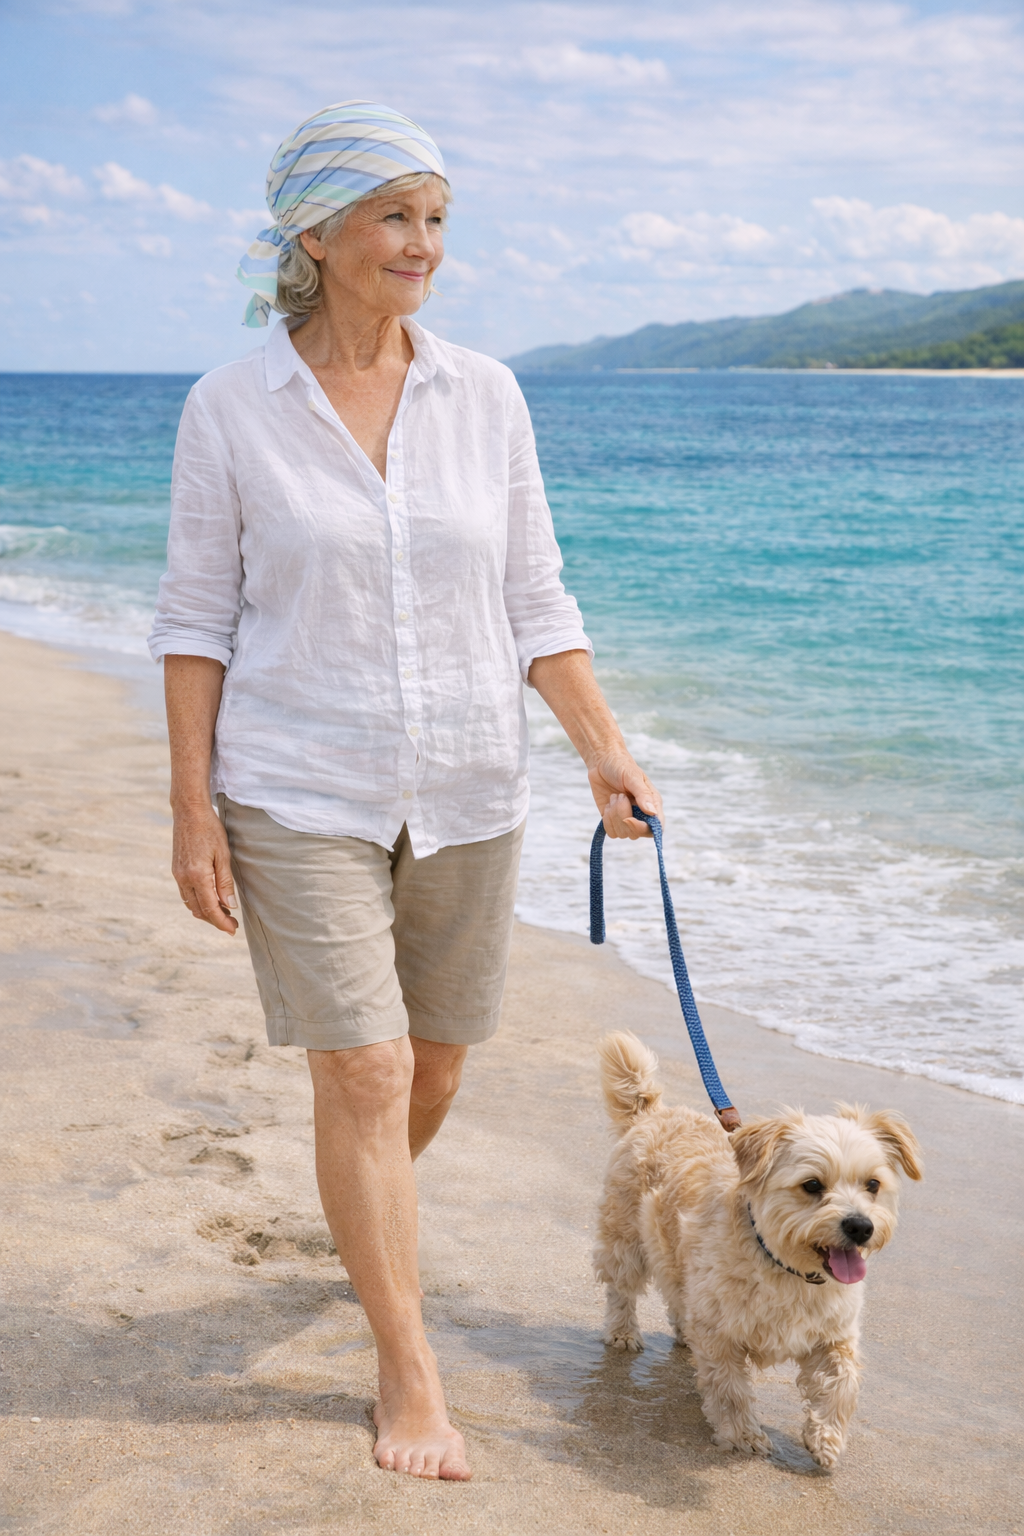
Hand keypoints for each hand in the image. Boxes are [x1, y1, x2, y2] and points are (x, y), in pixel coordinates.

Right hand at [171, 801, 238, 933]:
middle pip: (199, 911)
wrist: (189, 812)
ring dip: (206, 912)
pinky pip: (185, 894)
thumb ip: (225, 883)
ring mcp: (178, 875)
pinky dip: (198, 902)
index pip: (210, 909)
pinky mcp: (176, 870)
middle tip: (231, 923)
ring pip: (190, 904)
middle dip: (215, 920)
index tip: (233, 930)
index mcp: (197, 876)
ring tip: (224, 912)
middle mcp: (184, 878)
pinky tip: (210, 898)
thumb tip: (230, 906)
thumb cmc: (210, 830)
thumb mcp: (223, 855)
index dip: (222, 923)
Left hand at [588, 750, 662, 839]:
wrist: (602, 762)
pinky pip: (611, 832)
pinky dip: (606, 820)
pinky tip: (608, 805)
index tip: (628, 818)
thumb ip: (643, 795)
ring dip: (613, 815)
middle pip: (636, 834)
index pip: (656, 828)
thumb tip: (653, 813)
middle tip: (620, 796)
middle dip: (623, 817)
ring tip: (614, 797)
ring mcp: (627, 819)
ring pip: (621, 833)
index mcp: (652, 804)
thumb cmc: (621, 766)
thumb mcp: (633, 777)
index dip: (642, 828)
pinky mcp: (613, 821)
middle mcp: (641, 814)